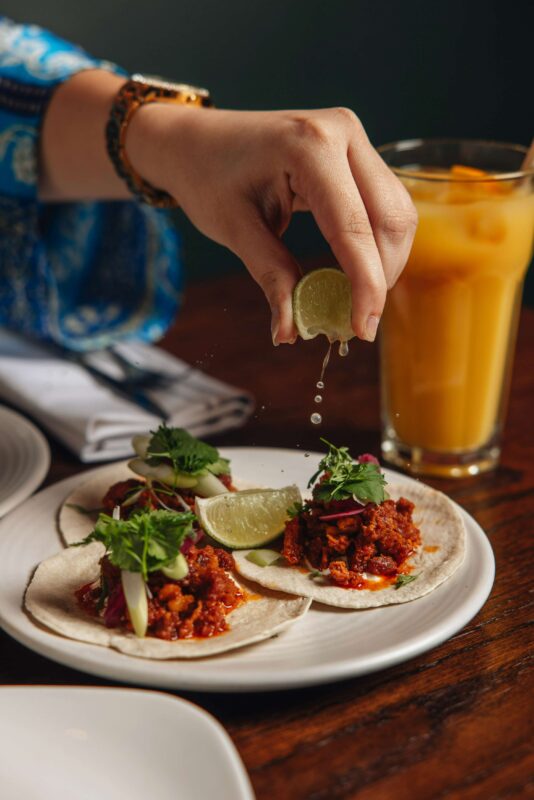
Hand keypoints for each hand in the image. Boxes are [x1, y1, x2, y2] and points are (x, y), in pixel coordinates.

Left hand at [128, 104, 417, 343]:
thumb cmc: (208, 177)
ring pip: (396, 212)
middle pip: (390, 218)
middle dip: (381, 276)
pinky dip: (377, 244)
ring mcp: (353, 138)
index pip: (353, 227)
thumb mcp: (233, 229)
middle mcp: (341, 132)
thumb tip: (290, 331)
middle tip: (358, 321)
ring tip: (355, 299)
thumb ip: (271, 276)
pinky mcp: (357, 152)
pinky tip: (357, 271)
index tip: (362, 329)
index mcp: (309, 146)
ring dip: (385, 262)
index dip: (365, 285)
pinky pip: (385, 204)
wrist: (197, 141)